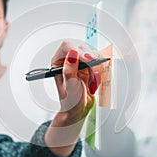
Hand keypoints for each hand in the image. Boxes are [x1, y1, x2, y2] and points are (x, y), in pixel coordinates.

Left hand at [45, 40, 100, 156]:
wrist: (78, 110)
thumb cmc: (70, 101)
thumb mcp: (69, 87)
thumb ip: (69, 71)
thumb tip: (72, 54)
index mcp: (58, 62)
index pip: (67, 46)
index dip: (79, 50)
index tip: (87, 59)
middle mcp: (68, 59)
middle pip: (82, 47)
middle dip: (90, 61)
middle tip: (93, 73)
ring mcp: (79, 62)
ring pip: (92, 54)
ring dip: (95, 69)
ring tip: (91, 83)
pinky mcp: (89, 66)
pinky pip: (98, 63)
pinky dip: (98, 74)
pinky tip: (93, 84)